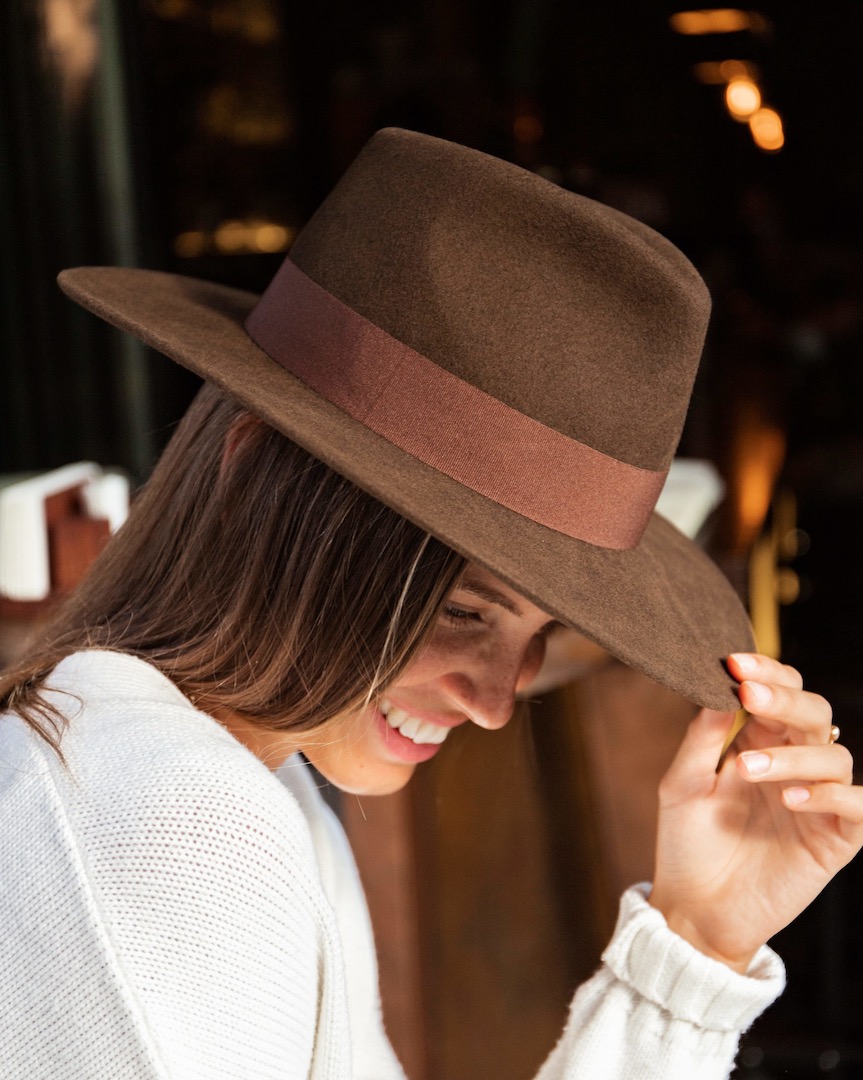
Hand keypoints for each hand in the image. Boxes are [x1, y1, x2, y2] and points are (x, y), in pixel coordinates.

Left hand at [649, 653, 862, 972]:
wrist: (695, 909)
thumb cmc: (687, 843)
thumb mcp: (682, 784)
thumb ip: (702, 739)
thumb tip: (716, 689)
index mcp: (759, 742)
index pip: (779, 694)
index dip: (765, 673)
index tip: (734, 663)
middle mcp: (794, 764)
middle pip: (814, 713)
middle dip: (783, 699)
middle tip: (748, 694)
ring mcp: (818, 801)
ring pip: (834, 755)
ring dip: (793, 754)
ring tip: (748, 767)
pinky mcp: (835, 840)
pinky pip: (856, 807)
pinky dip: (829, 795)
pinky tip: (790, 798)